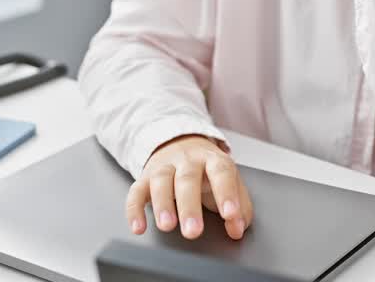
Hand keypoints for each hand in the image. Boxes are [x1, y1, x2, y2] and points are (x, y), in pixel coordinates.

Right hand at [125, 134, 253, 240]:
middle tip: (193, 232)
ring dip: (162, 205)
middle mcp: (188, 160)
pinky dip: (134, 210)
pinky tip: (138, 227)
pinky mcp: (144, 177)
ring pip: (161, 182)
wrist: (180, 142)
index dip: (226, 194)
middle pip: (187, 180)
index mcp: (213, 160)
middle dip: (189, 207)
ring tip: (167, 226)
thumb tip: (237, 229)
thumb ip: (240, 206)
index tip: (230, 215)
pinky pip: (136, 192)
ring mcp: (164, 167)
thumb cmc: (207, 170)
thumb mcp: (229, 182)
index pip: (221, 173)